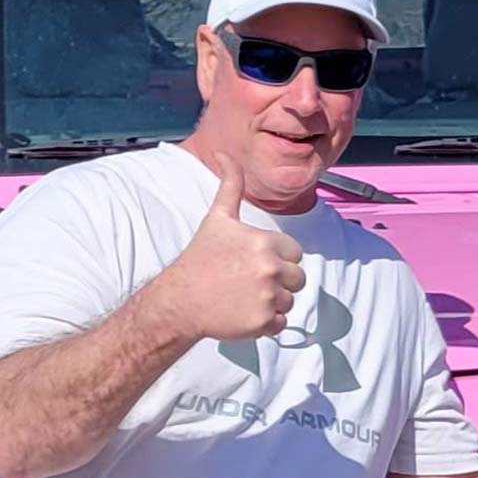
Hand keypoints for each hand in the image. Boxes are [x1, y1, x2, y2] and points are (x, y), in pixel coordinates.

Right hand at [149, 154, 303, 340]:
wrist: (179, 300)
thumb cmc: (200, 258)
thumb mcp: (218, 218)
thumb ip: (230, 185)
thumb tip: (224, 153)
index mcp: (265, 242)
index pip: (294, 253)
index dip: (277, 258)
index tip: (251, 262)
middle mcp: (270, 269)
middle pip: (297, 278)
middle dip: (277, 281)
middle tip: (247, 281)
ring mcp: (268, 297)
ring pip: (289, 301)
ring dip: (272, 301)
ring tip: (243, 296)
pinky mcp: (264, 322)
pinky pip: (281, 323)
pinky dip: (266, 322)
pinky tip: (243, 313)